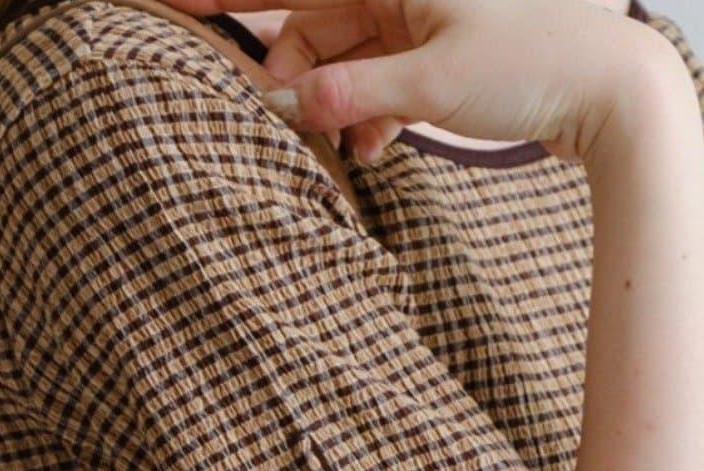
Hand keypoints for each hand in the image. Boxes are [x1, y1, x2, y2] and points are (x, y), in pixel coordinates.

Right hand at [176, 0, 678, 165]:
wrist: (608, 88)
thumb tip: (291, 103)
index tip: (169, 2)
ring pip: (340, 58)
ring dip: (333, 105)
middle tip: (282, 123)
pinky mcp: (431, 52)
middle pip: (311, 24)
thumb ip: (354, 92)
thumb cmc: (532, 65)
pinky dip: (366, 114)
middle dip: (293, 77)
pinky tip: (376, 148)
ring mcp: (415, 18)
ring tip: (344, 146)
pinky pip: (373, 79)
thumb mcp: (434, 85)